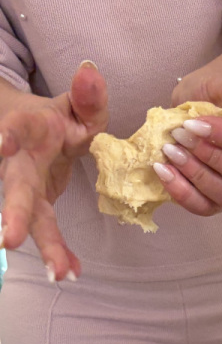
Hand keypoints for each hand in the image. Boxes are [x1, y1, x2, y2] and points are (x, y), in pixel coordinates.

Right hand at [0, 62, 108, 279]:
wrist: (33, 129)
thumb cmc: (56, 119)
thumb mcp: (76, 106)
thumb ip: (87, 96)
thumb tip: (91, 71)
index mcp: (28, 131)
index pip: (14, 130)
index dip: (4, 136)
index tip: (0, 144)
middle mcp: (18, 162)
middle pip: (15, 189)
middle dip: (13, 214)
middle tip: (9, 240)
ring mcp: (22, 186)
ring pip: (28, 217)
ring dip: (44, 244)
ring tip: (58, 271)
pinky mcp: (34, 205)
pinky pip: (45, 230)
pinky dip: (58, 251)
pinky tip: (70, 271)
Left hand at [154, 55, 221, 217]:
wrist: (203, 112)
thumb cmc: (215, 97)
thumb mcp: (221, 85)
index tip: (193, 123)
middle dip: (210, 157)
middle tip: (179, 137)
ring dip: (197, 177)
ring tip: (170, 154)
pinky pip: (207, 208)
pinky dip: (183, 194)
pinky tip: (164, 173)